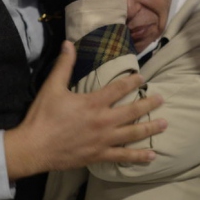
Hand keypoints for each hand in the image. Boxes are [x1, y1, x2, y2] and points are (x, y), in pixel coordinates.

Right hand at [4, 41, 166, 179]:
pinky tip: (151, 156)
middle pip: (132, 111)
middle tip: (161, 99)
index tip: (143, 78)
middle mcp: (103, 121)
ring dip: (150, 128)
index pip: (118, 89)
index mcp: (93, 103)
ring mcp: (103, 140)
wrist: (34, 147)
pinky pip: (123, 156)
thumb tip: (68, 43)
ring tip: (165, 124)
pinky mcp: (99, 155)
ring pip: (133, 133)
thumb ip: (63, 65)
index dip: (132, 82)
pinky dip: (138, 156)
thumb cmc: (42, 117)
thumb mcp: (52, 87)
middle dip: (148, 104)